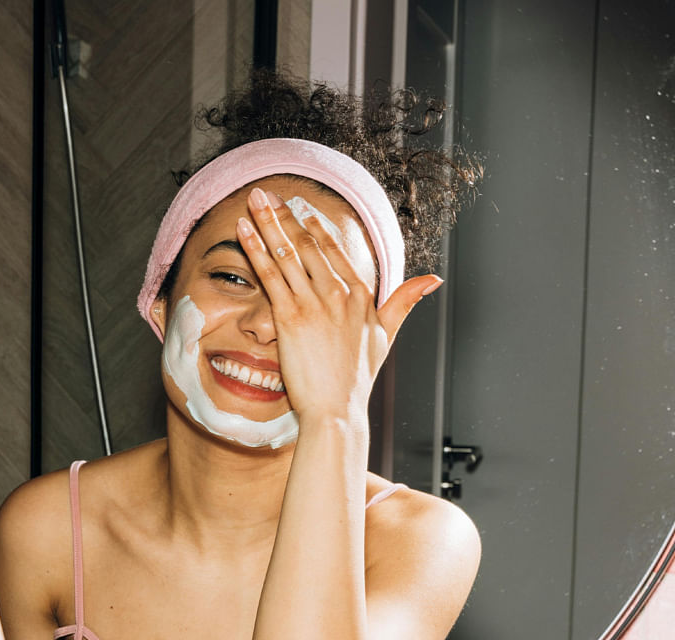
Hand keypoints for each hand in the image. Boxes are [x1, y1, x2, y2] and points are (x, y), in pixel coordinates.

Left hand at [235, 186, 441, 423]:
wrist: (337, 409)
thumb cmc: (357, 380)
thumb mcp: (387, 336)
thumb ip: (404, 302)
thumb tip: (433, 279)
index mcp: (361, 295)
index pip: (334, 251)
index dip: (314, 227)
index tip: (299, 209)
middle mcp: (339, 293)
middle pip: (308, 244)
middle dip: (285, 215)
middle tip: (268, 192)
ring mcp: (315, 303)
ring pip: (288, 252)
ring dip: (268, 221)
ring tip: (254, 199)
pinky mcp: (290, 317)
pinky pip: (270, 274)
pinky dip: (256, 249)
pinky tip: (244, 229)